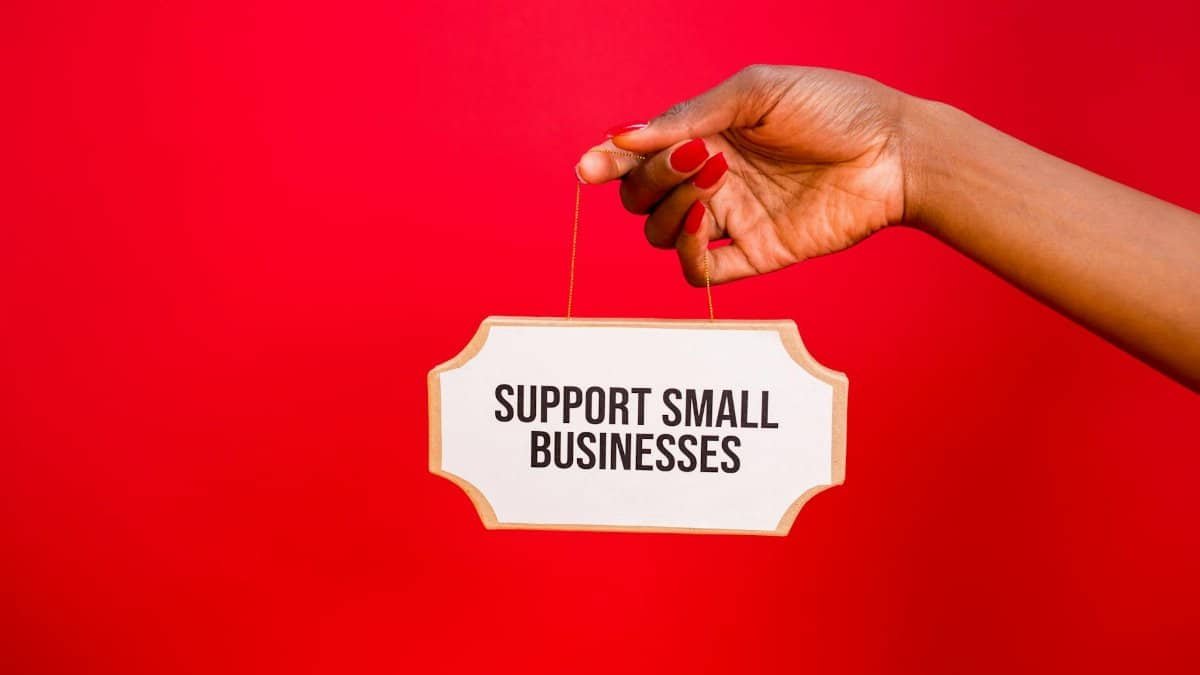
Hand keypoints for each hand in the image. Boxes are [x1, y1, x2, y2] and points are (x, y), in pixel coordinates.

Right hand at [575, 65, 909, 285]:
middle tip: (695, 155)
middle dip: (652, 178)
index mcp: (705, 135)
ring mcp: (732, 219)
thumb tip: (622, 136)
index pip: (638, 156)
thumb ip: (690, 114)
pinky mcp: (756, 254)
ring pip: (662, 234)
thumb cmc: (834, 105)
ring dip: (673, 210)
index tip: (588, 167)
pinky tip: (710, 224)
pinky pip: (701, 273)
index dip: (607, 162)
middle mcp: (710, 179)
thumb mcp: (757, 91)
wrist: (896, 150)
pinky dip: (690, 254)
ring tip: (716, 179)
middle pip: (641, 198)